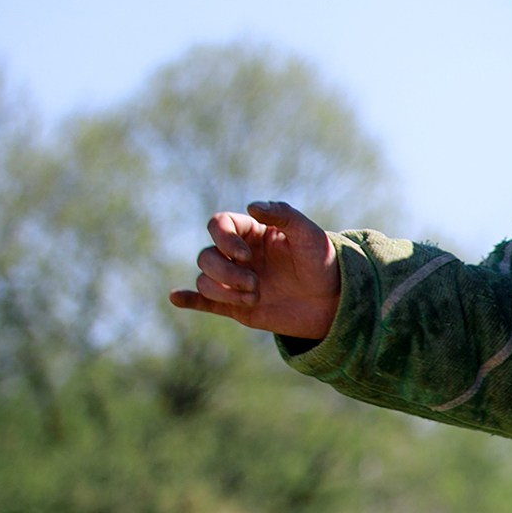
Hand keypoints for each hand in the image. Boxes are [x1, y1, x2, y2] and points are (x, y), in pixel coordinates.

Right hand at [167, 202, 342, 340]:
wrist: (335, 302)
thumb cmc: (322, 263)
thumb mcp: (309, 234)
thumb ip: (283, 215)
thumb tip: (251, 206)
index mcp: (251, 233)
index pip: (218, 224)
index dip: (224, 238)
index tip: (246, 255)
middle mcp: (238, 255)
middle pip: (207, 256)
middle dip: (226, 272)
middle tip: (256, 285)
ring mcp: (236, 280)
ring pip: (205, 280)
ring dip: (223, 291)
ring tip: (254, 297)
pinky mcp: (236, 306)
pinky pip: (204, 301)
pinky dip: (189, 299)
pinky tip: (176, 297)